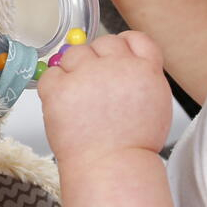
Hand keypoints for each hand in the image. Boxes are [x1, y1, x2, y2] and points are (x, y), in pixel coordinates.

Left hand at [37, 31, 172, 164]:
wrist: (111, 169)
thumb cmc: (132, 145)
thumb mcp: (155, 104)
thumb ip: (142, 77)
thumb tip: (124, 60)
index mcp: (145, 69)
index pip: (134, 38)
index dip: (123, 46)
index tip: (115, 58)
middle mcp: (117, 66)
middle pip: (102, 42)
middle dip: (98, 61)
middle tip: (96, 88)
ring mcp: (87, 74)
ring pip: (74, 53)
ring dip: (74, 71)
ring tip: (80, 101)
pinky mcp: (60, 87)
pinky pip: (50, 73)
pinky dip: (54, 87)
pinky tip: (64, 106)